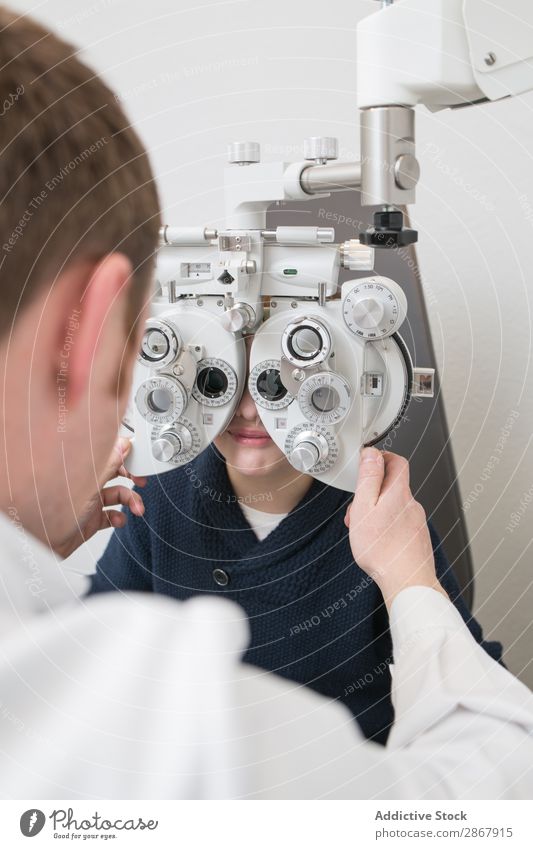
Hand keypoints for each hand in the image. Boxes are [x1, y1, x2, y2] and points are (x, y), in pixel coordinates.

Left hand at [55, 437, 146, 558]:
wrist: (44, 543)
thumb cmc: (57, 513)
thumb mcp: (89, 486)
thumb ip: (108, 466)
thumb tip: (123, 445)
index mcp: (85, 470)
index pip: (108, 456)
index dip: (125, 456)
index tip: (138, 460)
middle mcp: (88, 484)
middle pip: (116, 474)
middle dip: (131, 477)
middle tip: (142, 481)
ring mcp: (90, 502)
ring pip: (117, 496)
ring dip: (130, 501)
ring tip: (137, 509)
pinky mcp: (92, 520)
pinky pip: (111, 516)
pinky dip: (119, 518)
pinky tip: (119, 521)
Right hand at [345, 448, 447, 609]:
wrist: (407, 582)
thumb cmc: (383, 550)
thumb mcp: (365, 507)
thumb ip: (368, 478)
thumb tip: (371, 454)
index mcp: (398, 492)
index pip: (396, 460)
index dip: (382, 457)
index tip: (367, 462)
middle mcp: (412, 504)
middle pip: (393, 486)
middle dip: (372, 492)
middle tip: (357, 506)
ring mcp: (417, 522)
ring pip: (394, 507)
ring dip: (377, 512)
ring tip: (363, 530)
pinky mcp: (417, 538)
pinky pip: (399, 524)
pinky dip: (386, 527)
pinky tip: (377, 542)